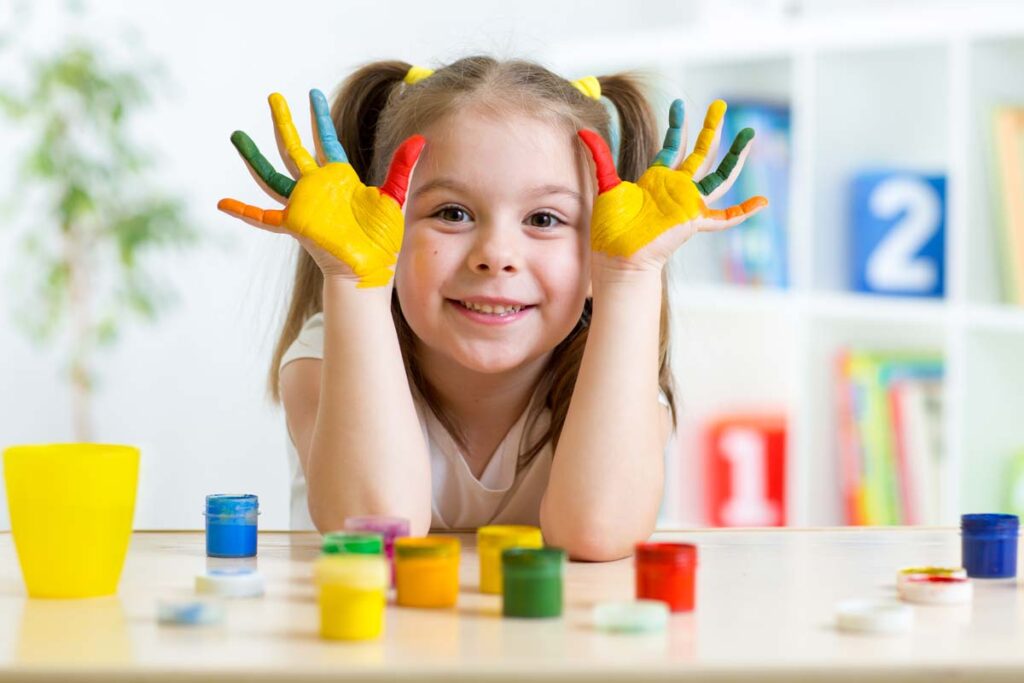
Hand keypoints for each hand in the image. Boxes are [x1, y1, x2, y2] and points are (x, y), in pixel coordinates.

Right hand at [217, 89, 424, 285]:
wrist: (371, 270)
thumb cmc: (383, 240)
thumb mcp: (394, 197)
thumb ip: (402, 167)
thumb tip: (420, 139)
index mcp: (339, 179)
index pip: (325, 141)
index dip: (319, 118)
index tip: (313, 95)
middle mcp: (317, 188)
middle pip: (294, 148)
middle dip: (284, 122)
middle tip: (273, 96)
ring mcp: (303, 205)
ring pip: (272, 175)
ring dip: (253, 156)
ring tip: (236, 135)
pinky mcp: (295, 223)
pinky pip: (263, 218)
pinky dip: (242, 211)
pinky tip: (221, 204)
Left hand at [578, 99, 767, 273]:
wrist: (617, 254)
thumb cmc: (611, 227)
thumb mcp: (606, 183)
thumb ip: (600, 156)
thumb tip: (583, 130)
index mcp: (657, 180)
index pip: (672, 146)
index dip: (676, 125)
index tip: (679, 104)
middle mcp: (676, 189)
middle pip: (700, 153)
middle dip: (710, 128)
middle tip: (720, 104)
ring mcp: (687, 204)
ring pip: (718, 175)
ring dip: (734, 155)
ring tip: (749, 134)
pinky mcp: (694, 220)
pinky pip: (724, 217)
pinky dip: (743, 211)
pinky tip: (762, 202)